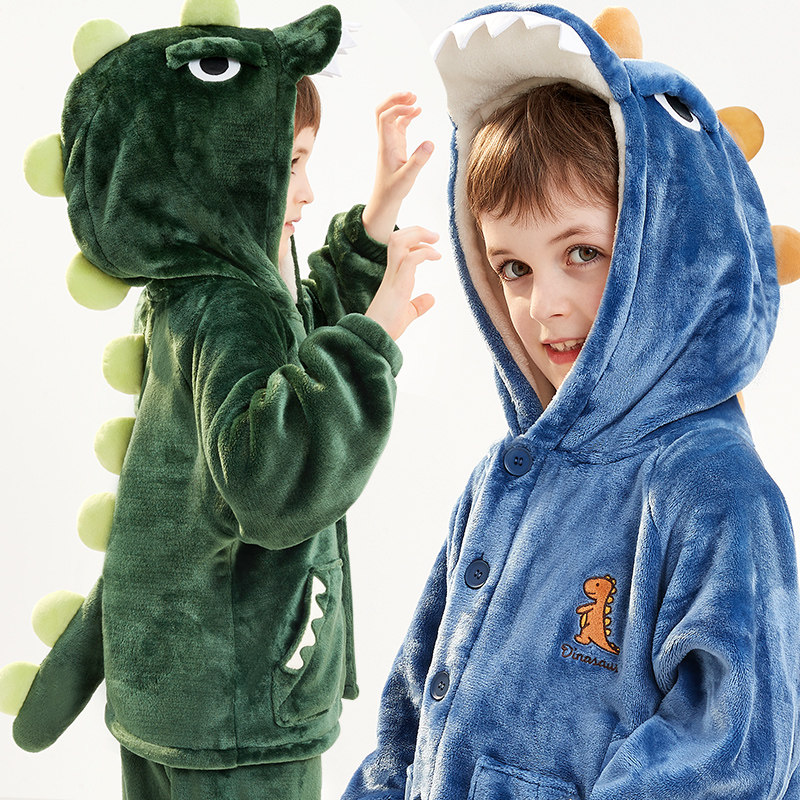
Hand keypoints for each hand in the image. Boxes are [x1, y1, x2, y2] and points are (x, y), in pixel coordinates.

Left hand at [362, 92, 434, 244]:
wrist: (385, 199)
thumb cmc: (394, 190)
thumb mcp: (408, 178)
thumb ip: (419, 161)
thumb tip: (431, 142)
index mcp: (386, 145)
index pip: (385, 118)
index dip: (398, 109)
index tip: (415, 109)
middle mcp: (386, 140)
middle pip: (381, 110)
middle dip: (394, 99)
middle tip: (412, 95)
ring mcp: (390, 141)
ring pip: (389, 115)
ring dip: (400, 104)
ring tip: (415, 99)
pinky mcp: (396, 144)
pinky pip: (398, 124)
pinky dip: (406, 115)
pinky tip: (418, 111)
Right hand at [366, 227, 440, 339]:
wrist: (375, 338)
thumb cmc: (388, 328)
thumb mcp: (408, 313)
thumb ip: (419, 304)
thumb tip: (431, 298)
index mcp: (392, 277)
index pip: (398, 247)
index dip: (413, 240)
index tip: (431, 245)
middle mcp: (391, 273)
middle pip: (397, 238)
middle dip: (416, 231)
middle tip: (435, 236)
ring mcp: (393, 277)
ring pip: (398, 243)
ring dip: (418, 235)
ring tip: (435, 240)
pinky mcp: (398, 286)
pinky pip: (409, 259)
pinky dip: (423, 253)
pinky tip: (436, 256)